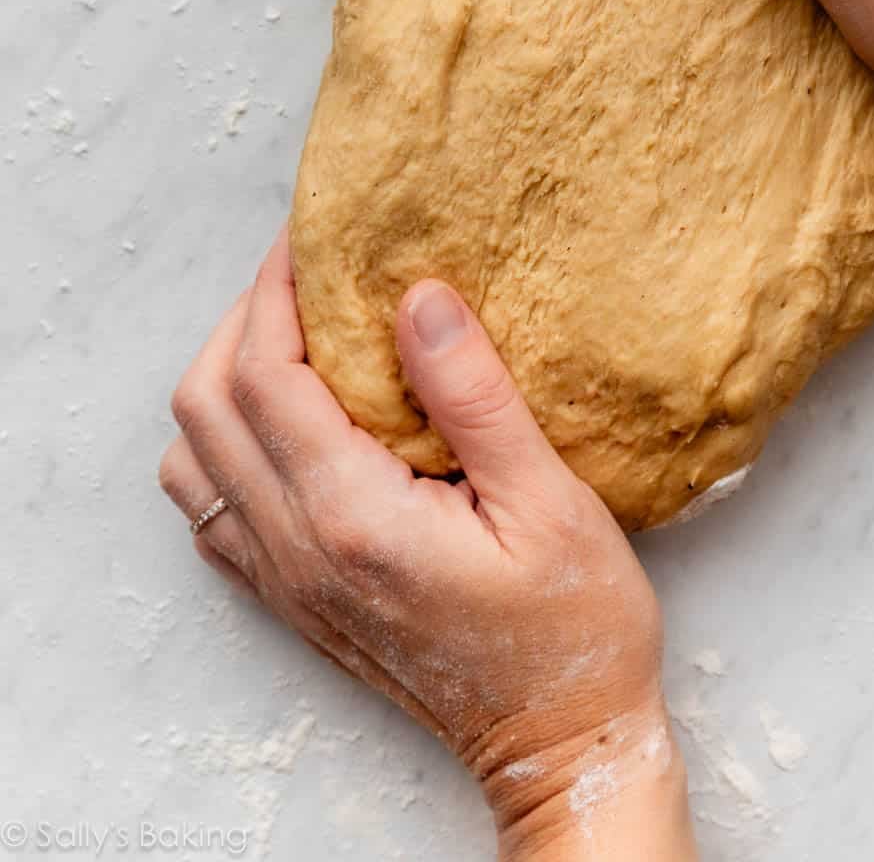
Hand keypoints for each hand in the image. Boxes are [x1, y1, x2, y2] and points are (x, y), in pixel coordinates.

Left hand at [160, 230, 694, 859]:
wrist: (561, 744)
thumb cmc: (573, 628)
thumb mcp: (548, 499)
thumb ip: (473, 394)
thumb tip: (417, 296)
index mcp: (353, 519)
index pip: (266, 377)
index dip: (275, 290)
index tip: (310, 235)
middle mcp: (298, 552)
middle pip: (206, 405)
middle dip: (242, 318)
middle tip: (306, 273)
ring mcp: (287, 584)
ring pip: (194, 459)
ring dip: (225, 381)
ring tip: (297, 337)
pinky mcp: (294, 602)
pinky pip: (213, 511)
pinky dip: (226, 446)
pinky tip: (290, 420)